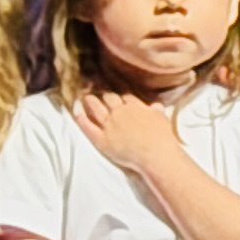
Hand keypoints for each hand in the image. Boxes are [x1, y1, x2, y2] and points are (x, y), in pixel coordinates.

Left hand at [72, 90, 186, 179]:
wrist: (156, 153)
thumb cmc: (163, 138)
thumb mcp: (162, 119)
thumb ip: (157, 111)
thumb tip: (156, 105)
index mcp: (135, 106)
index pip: (124, 95)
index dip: (119, 93)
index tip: (115, 91)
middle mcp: (120, 112)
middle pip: (109, 97)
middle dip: (103, 93)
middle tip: (95, 86)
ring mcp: (109, 125)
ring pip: (96, 107)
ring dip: (90, 100)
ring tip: (85, 95)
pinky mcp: (102, 139)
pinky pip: (87, 125)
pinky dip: (80, 116)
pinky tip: (76, 108)